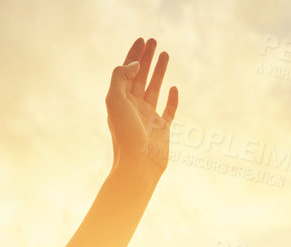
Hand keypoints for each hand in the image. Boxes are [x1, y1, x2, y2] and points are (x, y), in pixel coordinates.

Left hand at [106, 36, 178, 180]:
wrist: (138, 163)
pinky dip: (172, 98)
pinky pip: (168, 110)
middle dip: (146, 58)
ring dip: (159, 71)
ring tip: (165, 54)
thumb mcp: (116, 100)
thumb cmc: (125, 133)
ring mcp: (148, 117)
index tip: (142, 40)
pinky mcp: (162, 129)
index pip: (127, 71)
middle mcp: (134, 107)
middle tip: (154, 41)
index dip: (133, 54)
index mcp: (121, 100)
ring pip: (154, 88)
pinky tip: (175, 88)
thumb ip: (120, 77)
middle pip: (140, 76)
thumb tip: (134, 64)